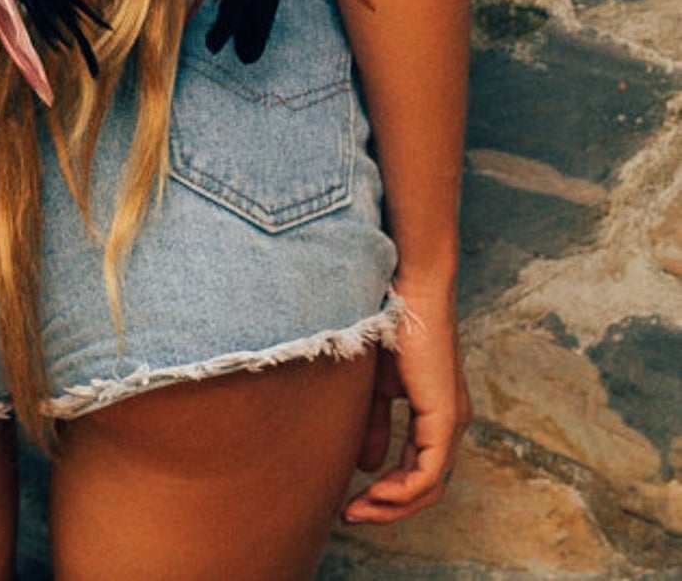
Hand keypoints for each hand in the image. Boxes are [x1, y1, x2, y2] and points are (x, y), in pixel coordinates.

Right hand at [343, 275, 470, 524]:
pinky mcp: (446, 417)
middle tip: (352, 515)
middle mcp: (451, 422)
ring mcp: (452, 422)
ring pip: (429, 487)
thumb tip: (368, 465)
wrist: (407, 288)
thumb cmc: (390, 323)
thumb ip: (374, 423)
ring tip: (357, 511)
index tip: (351, 501)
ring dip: (392, 506)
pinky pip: (428, 473)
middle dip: (387, 508)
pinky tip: (373, 492)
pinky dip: (401, 491)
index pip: (419, 470)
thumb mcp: (375, 384)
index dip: (387, 493)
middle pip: (426, 487)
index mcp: (437, 413)